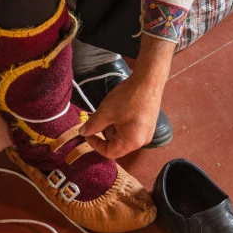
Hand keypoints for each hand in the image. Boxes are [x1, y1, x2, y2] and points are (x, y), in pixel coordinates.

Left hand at [82, 35, 173, 159]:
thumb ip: (93, 125)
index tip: (86, 132)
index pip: (109, 152)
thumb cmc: (128, 98)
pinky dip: (121, 122)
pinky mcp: (148, 124)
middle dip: (104, 132)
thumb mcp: (106, 112)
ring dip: (112, 126)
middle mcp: (141, 142)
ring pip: (122, 135)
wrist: (149, 80)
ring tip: (110, 110)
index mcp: (132, 142)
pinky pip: (130, 129)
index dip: (95, 144)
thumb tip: (82, 133)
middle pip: (117, 144)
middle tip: (98, 117)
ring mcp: (146, 133)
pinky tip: (119, 109)